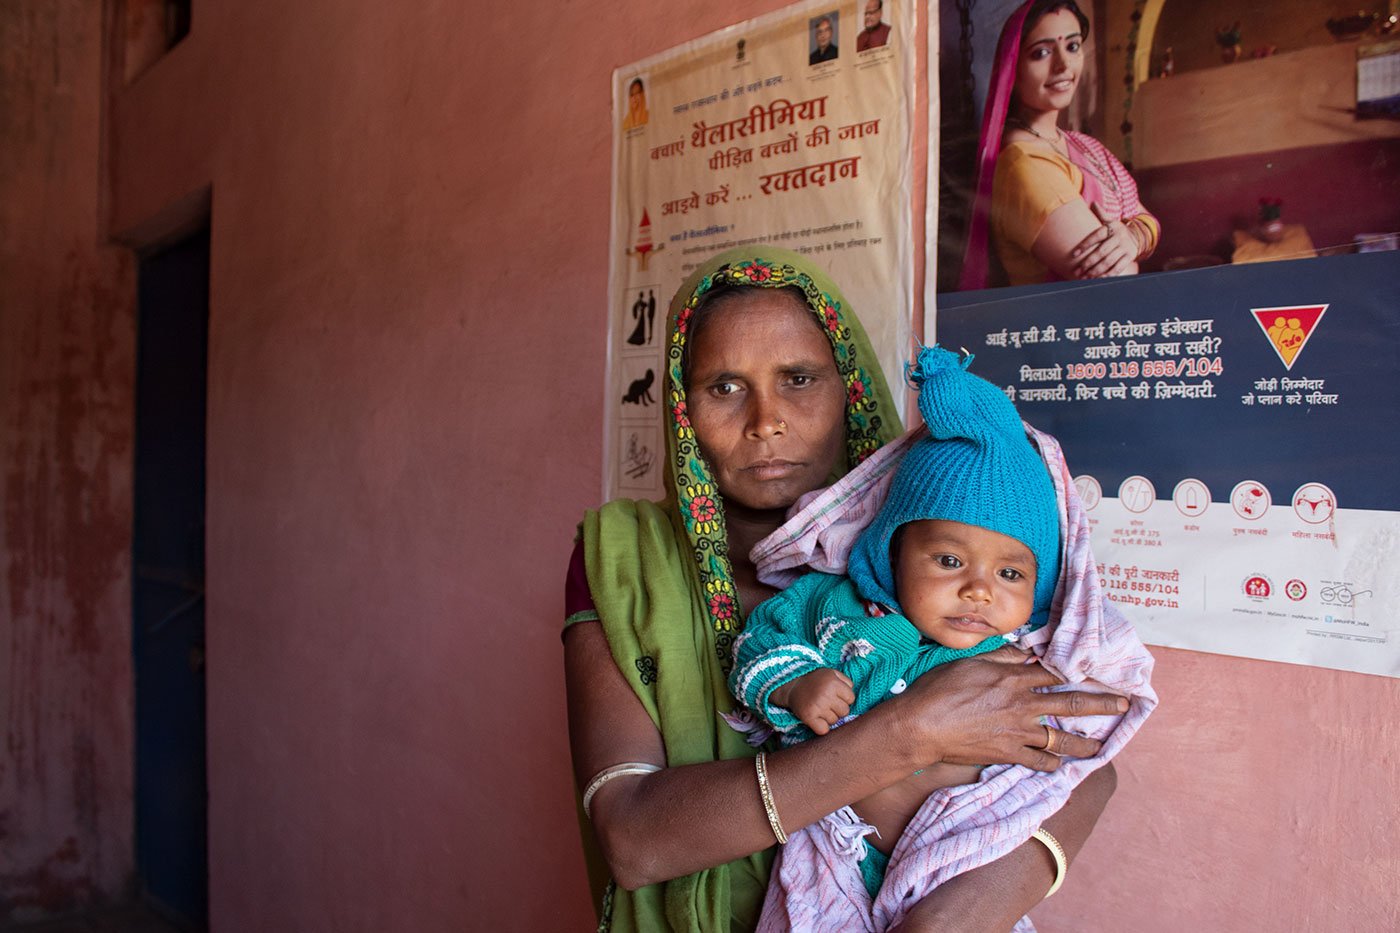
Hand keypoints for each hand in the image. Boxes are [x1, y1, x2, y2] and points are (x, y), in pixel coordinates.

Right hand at [771, 669, 854, 735]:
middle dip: (838, 708)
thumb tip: (852, 697)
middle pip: (844, 711)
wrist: (792, 685)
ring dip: (829, 717)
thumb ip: (846, 681)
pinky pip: (823, 730)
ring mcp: (817, 706)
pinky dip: (821, 727)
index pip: (851, 699)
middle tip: (827, 703)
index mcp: (833, 682)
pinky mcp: (808, 717)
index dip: (844, 698)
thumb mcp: (832, 673)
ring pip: (834, 721)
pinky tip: (817, 719)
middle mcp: (826, 694)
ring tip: (820, 708)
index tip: (835, 695)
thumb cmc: (816, 680)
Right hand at [894, 646, 1127, 771]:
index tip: (1098, 671)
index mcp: (1014, 679)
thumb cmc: (940, 689)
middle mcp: (1023, 706)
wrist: (922, 726)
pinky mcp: (1008, 754)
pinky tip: (1060, 763)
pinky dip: (1053, 763)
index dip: (1079, 671)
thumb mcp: (970, 662)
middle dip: (1101, 704)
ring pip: (1062, 738)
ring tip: (1101, 748)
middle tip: (1124, 705)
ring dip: (1085, 743)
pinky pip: (1040, 761)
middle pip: (1071, 703)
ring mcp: (1018, 733)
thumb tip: (1025, 653)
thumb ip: (1001, 658)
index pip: (1055, 673)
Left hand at [1069, 203, 1139, 278]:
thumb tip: (1092, 202)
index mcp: (1112, 227)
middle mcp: (1119, 237)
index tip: (1074, 254)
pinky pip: (1118, 267)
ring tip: (1085, 277)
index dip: (1085, 245)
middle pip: (1101, 252)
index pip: (1096, 236)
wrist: (1138, 236)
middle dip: (1088, 262)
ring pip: (1108, 261)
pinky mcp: (1130, 256)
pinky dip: (1108, 275)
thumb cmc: (1116, 230)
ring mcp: (1125, 247)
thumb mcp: (1110, 221)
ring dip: (1096, 271)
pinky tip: (1098, 279)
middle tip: (1077, 271)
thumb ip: (1100, 214)